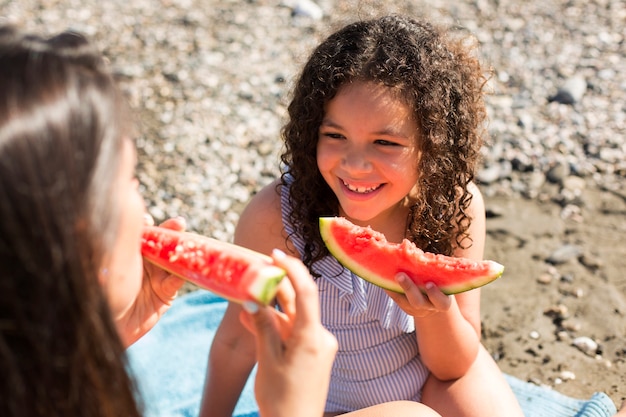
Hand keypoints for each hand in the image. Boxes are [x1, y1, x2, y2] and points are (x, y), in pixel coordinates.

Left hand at [117, 216, 186, 346]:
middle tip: (178, 224)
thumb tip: (137, 217)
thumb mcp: (114, 261)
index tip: (146, 220)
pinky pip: (176, 281)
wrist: (107, 326)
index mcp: (125, 252)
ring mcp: (154, 278)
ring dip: (182, 249)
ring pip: (172, 259)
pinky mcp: (165, 294)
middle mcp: (141, 263)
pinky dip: (183, 273)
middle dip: (170, 231)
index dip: (145, 223)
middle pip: (160, 242)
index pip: (138, 232)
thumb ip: (125, 240)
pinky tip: (186, 266)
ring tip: (187, 241)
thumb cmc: (103, 291)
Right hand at [239, 249, 337, 416]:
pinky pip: (293, 333)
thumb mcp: (268, 360)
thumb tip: (252, 300)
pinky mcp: (313, 354)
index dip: (292, 269)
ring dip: (271, 311)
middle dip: (276, 288)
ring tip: (246, 302)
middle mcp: (320, 337)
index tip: (275, 254)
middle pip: (298, 304)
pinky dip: (276, 328)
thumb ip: (263, 327)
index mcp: (312, 337)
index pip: (306, 292)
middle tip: (257, 272)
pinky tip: (254, 322)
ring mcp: (317, 346)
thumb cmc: (282, 399)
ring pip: (292, 319)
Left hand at [385, 272, 451, 317]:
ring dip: (395, 286)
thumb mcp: (444, 278)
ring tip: (390, 273)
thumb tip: (424, 253)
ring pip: (403, 301)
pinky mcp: (403, 305)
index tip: (429, 283)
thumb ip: (438, 268)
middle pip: (417, 302)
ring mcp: (414, 308)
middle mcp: (428, 307)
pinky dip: (388, 285)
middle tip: (400, 275)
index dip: (436, 295)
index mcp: (442, 302)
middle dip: (408, 288)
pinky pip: (394, 296)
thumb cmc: (442, 282)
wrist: (433, 298)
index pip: (442, 303)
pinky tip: (382, 272)